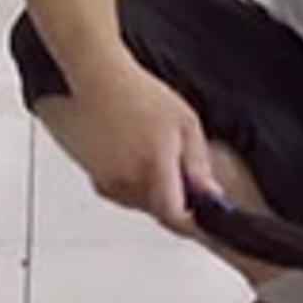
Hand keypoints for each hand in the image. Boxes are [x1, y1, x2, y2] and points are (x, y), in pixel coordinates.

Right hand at [63, 70, 219, 235]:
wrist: (95, 79)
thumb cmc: (137, 93)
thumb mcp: (184, 122)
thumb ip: (198, 164)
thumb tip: (210, 193)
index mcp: (154, 168)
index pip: (174, 217)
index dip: (190, 222)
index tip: (199, 217)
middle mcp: (128, 180)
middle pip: (157, 211)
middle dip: (172, 198)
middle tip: (176, 167)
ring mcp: (107, 180)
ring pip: (138, 203)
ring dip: (150, 190)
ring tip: (148, 151)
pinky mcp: (93, 177)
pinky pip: (120, 193)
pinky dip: (129, 182)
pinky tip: (129, 153)